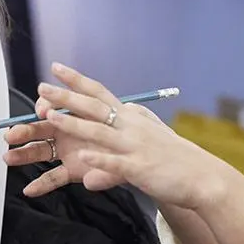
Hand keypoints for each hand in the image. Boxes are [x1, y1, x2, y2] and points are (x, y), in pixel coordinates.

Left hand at [17, 63, 235, 210]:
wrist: (202, 176)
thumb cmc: (174, 157)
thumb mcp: (149, 134)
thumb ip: (129, 127)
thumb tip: (123, 114)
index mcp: (131, 117)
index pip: (99, 92)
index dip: (76, 80)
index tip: (55, 68)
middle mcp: (130, 127)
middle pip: (93, 107)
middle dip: (66, 96)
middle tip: (42, 87)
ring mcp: (134, 147)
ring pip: (98, 132)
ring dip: (73, 123)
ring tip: (50, 116)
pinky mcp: (139, 169)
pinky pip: (115, 163)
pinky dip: (99, 159)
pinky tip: (83, 158)